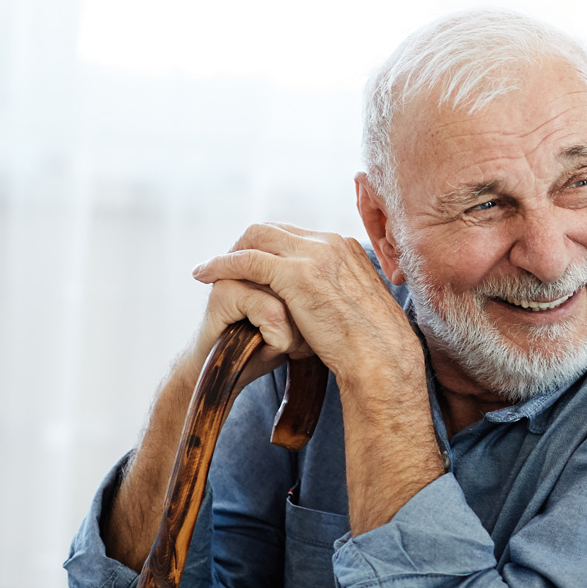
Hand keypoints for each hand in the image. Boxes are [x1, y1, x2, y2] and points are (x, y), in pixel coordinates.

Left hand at [192, 224, 420, 395]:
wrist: (382, 358)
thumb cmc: (374, 346)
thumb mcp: (358, 308)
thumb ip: (339, 293)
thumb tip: (325, 302)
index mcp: (345, 247)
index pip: (294, 235)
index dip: (267, 248)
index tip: (251, 265)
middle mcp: (330, 243)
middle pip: (272, 229)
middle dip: (244, 244)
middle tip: (224, 265)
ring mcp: (314, 255)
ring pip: (256, 238)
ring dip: (229, 252)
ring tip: (209, 270)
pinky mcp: (296, 275)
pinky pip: (247, 260)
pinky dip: (222, 264)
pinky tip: (205, 275)